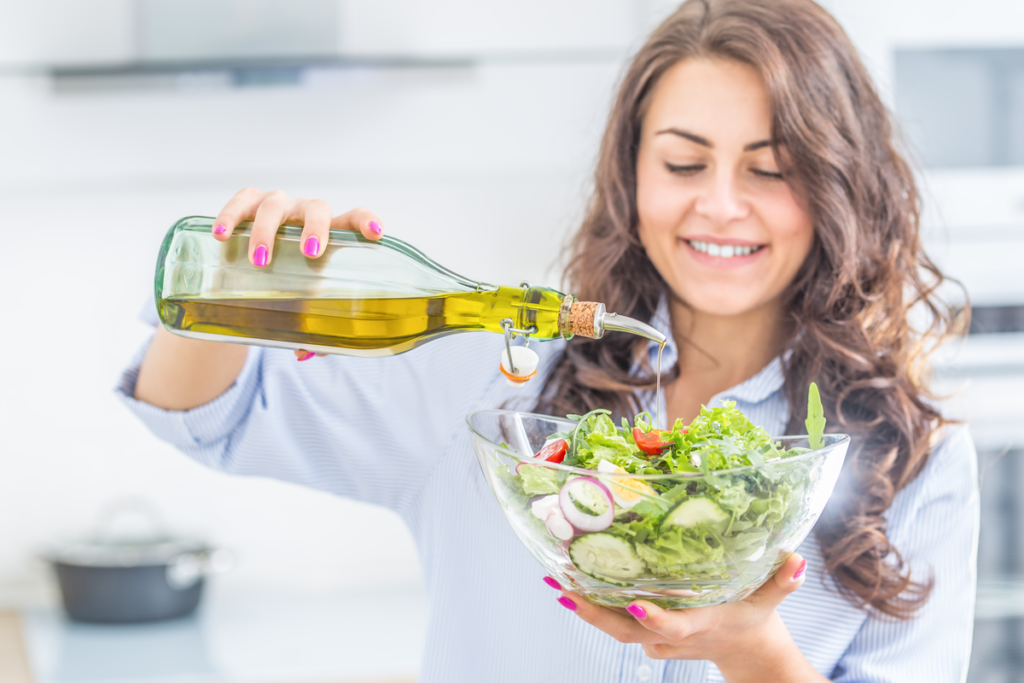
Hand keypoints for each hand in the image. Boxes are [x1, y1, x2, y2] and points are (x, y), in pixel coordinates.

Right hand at [211, 188, 385, 362]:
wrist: (249, 266)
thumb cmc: (287, 282)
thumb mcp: (300, 300)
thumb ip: (307, 327)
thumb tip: (305, 352)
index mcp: (329, 234)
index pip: (354, 218)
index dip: (366, 222)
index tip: (376, 233)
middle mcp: (305, 214)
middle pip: (317, 208)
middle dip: (315, 228)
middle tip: (310, 253)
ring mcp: (277, 205)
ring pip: (274, 206)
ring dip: (267, 231)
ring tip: (260, 260)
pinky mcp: (247, 203)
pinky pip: (239, 202)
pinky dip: (230, 216)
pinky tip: (221, 234)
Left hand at [547, 554, 825, 681]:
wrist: (745, 651)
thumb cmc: (755, 618)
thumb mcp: (771, 600)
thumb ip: (783, 581)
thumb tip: (796, 559)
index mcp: (698, 625)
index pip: (673, 627)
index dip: (655, 619)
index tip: (636, 604)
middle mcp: (670, 636)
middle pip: (625, 630)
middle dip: (593, 612)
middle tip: (564, 588)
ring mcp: (654, 639)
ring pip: (614, 626)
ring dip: (584, 605)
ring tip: (555, 580)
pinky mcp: (645, 634)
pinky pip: (615, 620)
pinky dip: (593, 602)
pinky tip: (571, 579)